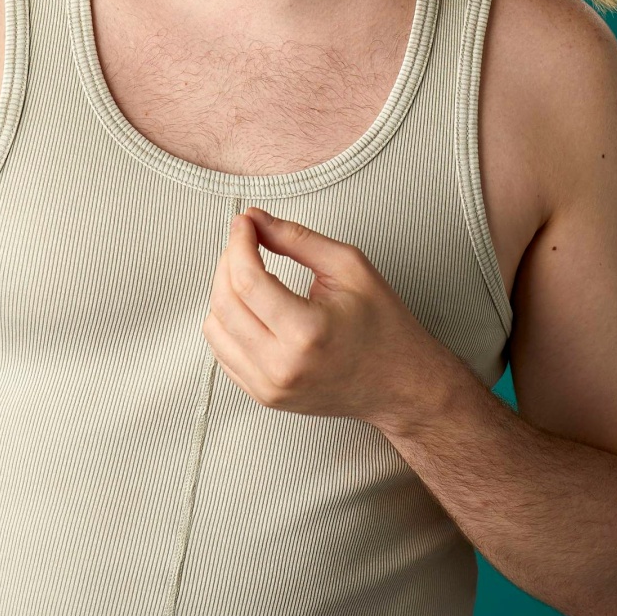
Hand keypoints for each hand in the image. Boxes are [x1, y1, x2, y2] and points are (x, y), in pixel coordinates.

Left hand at [201, 207, 450, 431]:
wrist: (401, 385)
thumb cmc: (383, 323)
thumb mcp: (348, 266)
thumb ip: (295, 238)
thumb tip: (253, 218)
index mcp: (307, 332)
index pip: (247, 280)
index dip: (239, 242)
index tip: (245, 221)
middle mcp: (282, 366)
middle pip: (224, 302)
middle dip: (228, 261)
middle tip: (247, 240)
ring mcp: (270, 388)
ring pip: (215, 328)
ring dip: (224, 291)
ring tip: (250, 271)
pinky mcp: (264, 397)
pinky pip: (223, 353)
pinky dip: (229, 321)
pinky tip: (252, 304)